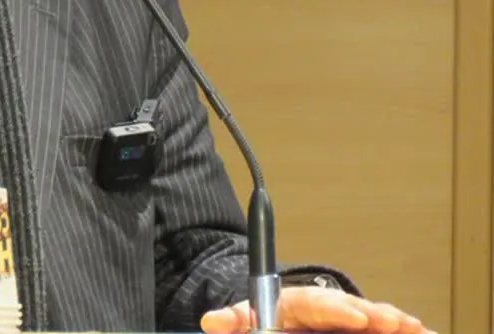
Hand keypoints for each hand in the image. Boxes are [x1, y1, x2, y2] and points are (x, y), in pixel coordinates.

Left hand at [201, 285, 431, 333]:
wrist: (270, 310)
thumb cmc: (260, 317)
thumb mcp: (241, 318)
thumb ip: (232, 320)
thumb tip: (211, 321)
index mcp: (298, 303)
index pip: (318, 304)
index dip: (338, 310)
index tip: (356, 316)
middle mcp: (328, 308)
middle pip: (354, 310)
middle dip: (378, 316)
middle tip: (397, 324)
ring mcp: (346, 319)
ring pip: (374, 319)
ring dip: (397, 324)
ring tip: (418, 329)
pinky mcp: (357, 328)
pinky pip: (380, 328)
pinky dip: (401, 330)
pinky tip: (422, 332)